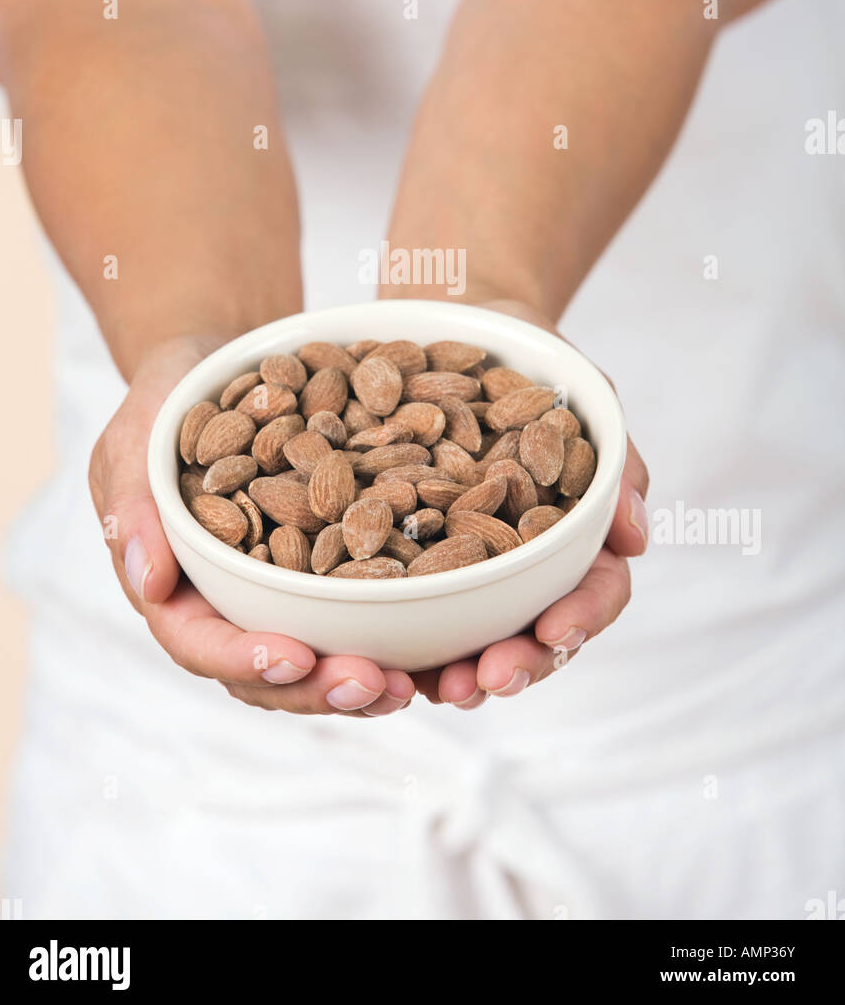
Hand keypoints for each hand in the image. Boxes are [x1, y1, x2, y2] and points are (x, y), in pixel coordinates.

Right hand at [88, 335, 414, 717]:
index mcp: (175, 589)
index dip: (248, 660)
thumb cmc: (165, 402)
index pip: (202, 644)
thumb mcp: (136, 440)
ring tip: (414, 683)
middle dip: (321, 687)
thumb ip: (134, 508)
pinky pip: (360, 612)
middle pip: (270, 672)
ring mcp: (283, 593)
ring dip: (365, 681)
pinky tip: (439, 645)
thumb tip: (150, 583)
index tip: (297, 658)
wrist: (221, 366)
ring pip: (320, 659)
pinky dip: (395, 635)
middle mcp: (230, 605)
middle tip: (377, 684)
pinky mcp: (330, 570)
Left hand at [409, 299, 648, 708]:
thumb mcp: (585, 386)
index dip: (582, 617)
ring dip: (454, 670)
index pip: (596, 588)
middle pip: (534, 633)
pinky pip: (403, 603)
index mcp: (577, 531)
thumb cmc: (536, 352)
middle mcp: (526, 560)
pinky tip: (368, 652)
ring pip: (470, 636)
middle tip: (484, 680)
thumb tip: (636, 536)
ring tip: (431, 687)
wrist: (461, 317)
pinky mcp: (406, 551)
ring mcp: (467, 562)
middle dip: (515, 665)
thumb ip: (614, 456)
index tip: (555, 629)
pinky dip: (394, 635)